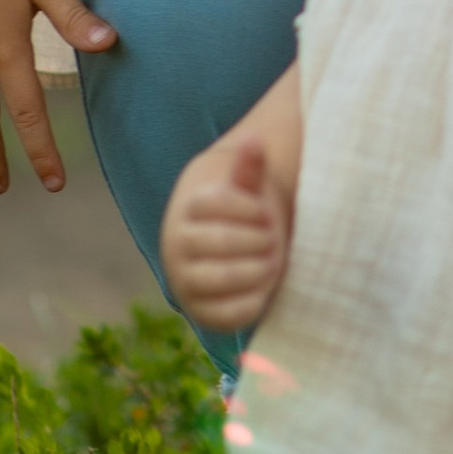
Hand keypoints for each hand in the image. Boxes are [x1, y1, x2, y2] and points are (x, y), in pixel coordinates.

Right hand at [163, 138, 291, 333]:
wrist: (234, 257)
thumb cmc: (246, 217)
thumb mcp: (248, 191)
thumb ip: (249, 168)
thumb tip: (253, 139)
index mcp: (187, 210)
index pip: (212, 202)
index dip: (247, 208)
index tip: (268, 212)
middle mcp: (177, 246)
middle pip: (215, 240)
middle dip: (253, 240)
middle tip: (274, 239)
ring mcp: (185, 281)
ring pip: (217, 278)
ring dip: (254, 269)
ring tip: (274, 261)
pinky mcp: (201, 313)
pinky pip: (223, 314)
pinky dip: (249, 302)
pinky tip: (266, 288)